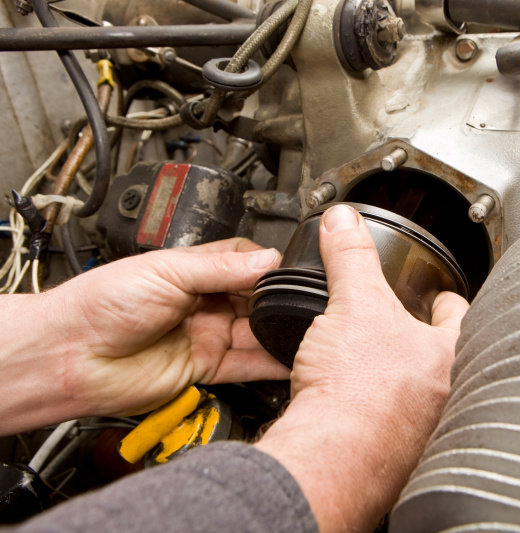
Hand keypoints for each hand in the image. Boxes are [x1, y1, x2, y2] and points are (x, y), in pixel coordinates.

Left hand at [0, 238, 287, 434]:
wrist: (73, 355)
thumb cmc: (102, 304)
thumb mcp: (168, 271)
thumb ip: (221, 268)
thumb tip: (267, 259)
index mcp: (192, 270)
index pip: (243, 261)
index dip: (266, 266)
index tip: (286, 271)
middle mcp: (202, 302)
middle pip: (255, 299)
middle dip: (277, 301)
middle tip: (302, 302)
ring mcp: (205, 335)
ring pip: (254, 333)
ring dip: (278, 332)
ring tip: (305, 330)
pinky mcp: (204, 367)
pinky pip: (245, 366)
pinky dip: (269, 365)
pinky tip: (289, 358)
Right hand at [256, 205, 469, 531]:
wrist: (330, 457)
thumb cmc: (357, 390)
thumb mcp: (354, 304)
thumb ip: (351, 258)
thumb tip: (344, 223)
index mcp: (451, 356)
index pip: (462, 318)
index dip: (449, 303)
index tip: (442, 298)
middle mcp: (449, 398)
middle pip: (447, 359)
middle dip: (430, 345)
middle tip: (413, 332)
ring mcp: (425, 433)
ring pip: (423, 397)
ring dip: (407, 382)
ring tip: (384, 369)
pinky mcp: (394, 458)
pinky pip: (394, 428)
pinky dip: (382, 415)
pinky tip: (361, 409)